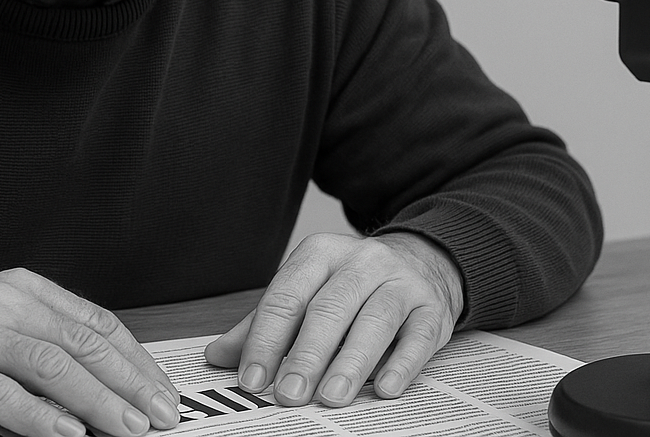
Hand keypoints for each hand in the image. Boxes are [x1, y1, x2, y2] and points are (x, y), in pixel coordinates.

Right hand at [0, 268, 181, 436]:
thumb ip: (43, 337)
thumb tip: (102, 379)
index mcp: (25, 289)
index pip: (97, 324)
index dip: (136, 361)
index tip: (163, 393)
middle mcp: (6, 304)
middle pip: (83, 344)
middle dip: (130, 384)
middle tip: (161, 417)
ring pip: (51, 366)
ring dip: (98, 401)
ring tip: (129, 429)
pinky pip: (0, 393)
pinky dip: (39, 416)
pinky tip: (67, 433)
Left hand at [204, 232, 462, 407]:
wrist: (423, 260)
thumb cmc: (352, 285)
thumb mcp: (308, 291)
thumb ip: (266, 323)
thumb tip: (217, 355)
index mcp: (320, 254)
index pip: (287, 295)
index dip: (266, 339)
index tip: (251, 379)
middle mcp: (360, 261)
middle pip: (329, 308)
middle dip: (307, 354)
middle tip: (289, 394)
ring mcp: (399, 281)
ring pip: (374, 320)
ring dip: (351, 362)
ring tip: (331, 395)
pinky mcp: (431, 307)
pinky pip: (418, 335)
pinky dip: (402, 363)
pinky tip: (385, 388)